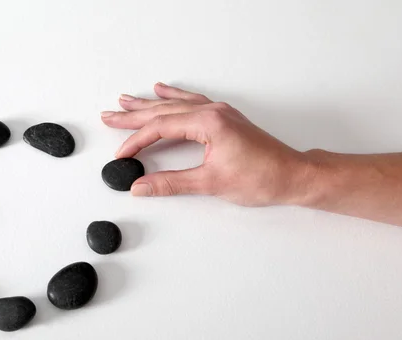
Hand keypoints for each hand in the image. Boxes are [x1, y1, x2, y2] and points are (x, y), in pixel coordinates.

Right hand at [100, 82, 311, 205]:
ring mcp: (219, 112)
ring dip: (148, 104)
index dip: (137, 141)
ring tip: (125, 101)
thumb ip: (171, 183)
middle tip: (109, 115)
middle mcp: (212, 112)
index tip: (122, 154)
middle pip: (163, 111)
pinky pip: (191, 101)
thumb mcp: (211, 183)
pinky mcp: (224, 118)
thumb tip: (140, 186)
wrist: (293, 174)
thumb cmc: (262, 177)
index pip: (161, 128)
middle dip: (133, 115)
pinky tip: (162, 91)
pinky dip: (173, 97)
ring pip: (174, 105)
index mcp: (208, 123)